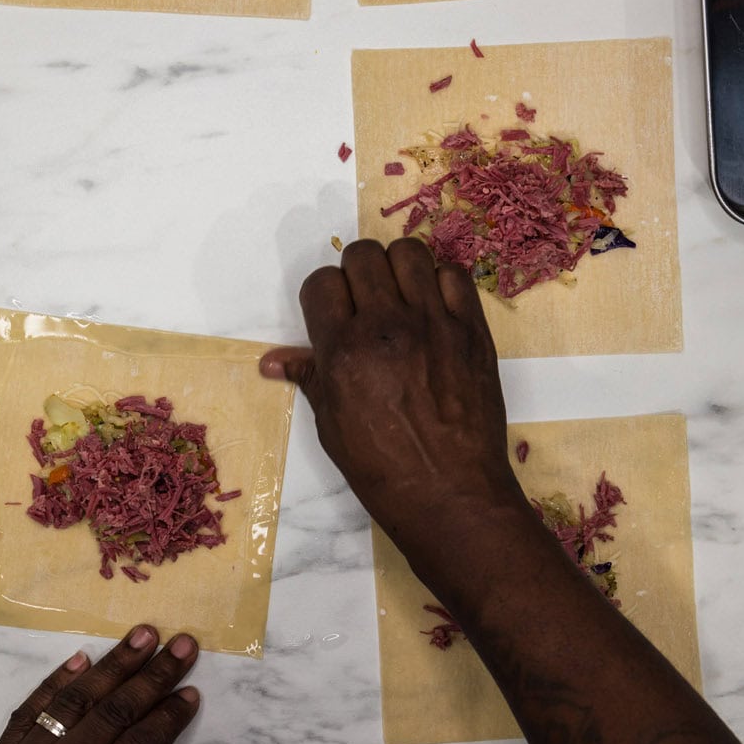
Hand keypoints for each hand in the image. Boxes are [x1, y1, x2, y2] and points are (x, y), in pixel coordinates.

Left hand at [0, 626, 198, 743]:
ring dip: (113, 665)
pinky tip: (80, 658)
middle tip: (184, 644)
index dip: (167, 720)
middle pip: (114, 715)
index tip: (192, 694)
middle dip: (153, 678)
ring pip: (76, 701)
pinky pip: (32, 708)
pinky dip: (56, 682)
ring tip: (143, 634)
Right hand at [260, 239, 525, 563]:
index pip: (322, 282)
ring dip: (398, 268)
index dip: (324, 296)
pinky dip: (440, 283)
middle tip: (366, 302)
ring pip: (409, 251)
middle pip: (362, 255)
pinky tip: (434, 308)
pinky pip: (454, 274)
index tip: (333, 315)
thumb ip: (309, 376)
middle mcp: (386, 326)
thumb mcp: (332, 424)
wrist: (451, 492)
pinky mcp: (472, 329)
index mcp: (343, 350)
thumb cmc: (382, 468)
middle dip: (357, 273)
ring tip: (401, 296)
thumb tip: (271, 360)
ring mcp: (434, 323)